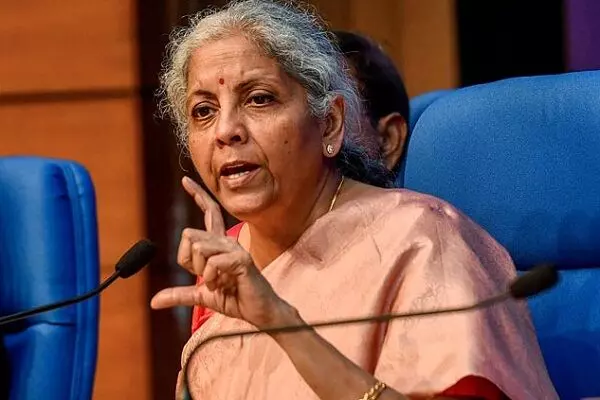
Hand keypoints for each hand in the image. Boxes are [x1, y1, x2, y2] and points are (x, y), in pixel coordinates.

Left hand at [150, 176, 287, 327]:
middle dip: (191, 264)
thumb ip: (180, 295)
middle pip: (190, 235)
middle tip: (209, 279)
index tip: (185, 181)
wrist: (260, 312)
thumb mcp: (202, 297)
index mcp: (219, 244)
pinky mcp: (241, 260)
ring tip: (219, 283)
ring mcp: (235, 249)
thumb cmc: (236, 299)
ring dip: (203, 274)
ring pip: (199, 248)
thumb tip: (153, 302)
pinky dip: (211, 280)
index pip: (208, 211)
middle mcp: (227, 241)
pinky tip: (224, 285)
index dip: (197, 195)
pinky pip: (212, 264)